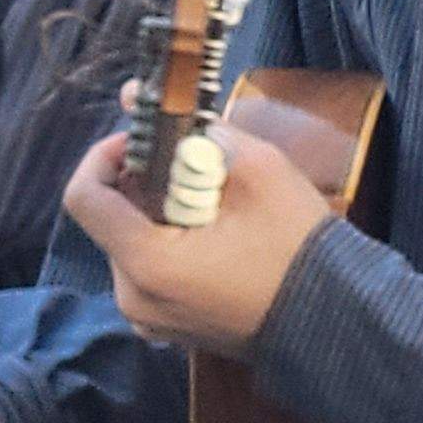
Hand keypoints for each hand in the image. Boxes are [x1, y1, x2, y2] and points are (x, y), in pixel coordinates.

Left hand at [59, 123, 331, 357]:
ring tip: (214, 204)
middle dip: (143, 182)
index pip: (83, 197)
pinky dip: (170, 242)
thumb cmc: (299, 248)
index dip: (105, 155)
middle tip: (191, 167)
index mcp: (146, 263)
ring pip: (130, 242)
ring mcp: (148, 318)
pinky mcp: (167, 327)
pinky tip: (215, 235)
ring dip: (159, 212)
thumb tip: (136, 96)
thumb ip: (194, 132)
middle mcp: (133, 296)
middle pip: (110, 218)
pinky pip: (149, 270)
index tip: (142, 141)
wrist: (339, 321)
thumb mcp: (258, 171)